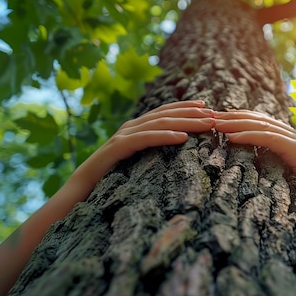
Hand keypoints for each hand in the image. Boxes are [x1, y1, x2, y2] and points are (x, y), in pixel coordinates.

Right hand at [72, 100, 214, 188]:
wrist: (80, 188)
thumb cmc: (109, 178)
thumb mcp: (135, 162)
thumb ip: (151, 153)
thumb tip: (177, 151)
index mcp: (136, 128)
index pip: (164, 112)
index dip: (186, 107)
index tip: (208, 107)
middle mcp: (130, 127)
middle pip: (166, 115)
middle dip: (192, 113)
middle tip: (215, 114)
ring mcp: (123, 136)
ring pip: (159, 124)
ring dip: (185, 122)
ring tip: (206, 124)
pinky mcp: (118, 147)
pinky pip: (145, 139)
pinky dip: (165, 136)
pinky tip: (182, 137)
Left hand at [214, 110, 295, 208]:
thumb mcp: (286, 171)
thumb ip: (272, 161)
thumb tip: (250, 160)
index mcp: (291, 137)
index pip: (261, 121)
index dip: (239, 117)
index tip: (218, 118)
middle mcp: (295, 134)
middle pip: (258, 119)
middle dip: (233, 116)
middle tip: (211, 116)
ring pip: (262, 125)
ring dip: (236, 123)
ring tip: (216, 124)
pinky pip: (269, 139)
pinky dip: (249, 136)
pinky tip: (231, 137)